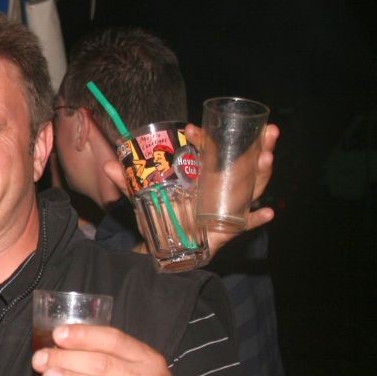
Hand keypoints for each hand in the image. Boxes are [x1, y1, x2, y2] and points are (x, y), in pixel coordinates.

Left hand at [102, 123, 279, 255]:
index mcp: (202, 173)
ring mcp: (228, 204)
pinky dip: (257, 218)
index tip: (191, 128)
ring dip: (263, 172)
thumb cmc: (160, 215)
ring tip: (267, 158)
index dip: (204, 138)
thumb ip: (126, 183)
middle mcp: (220, 185)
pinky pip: (247, 221)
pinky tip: (268, 212)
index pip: (209, 150)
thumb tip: (107, 165)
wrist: (166, 247)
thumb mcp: (143, 198)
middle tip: (269, 130)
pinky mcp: (230, 227)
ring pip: (252, 186)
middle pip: (245, 163)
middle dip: (260, 146)